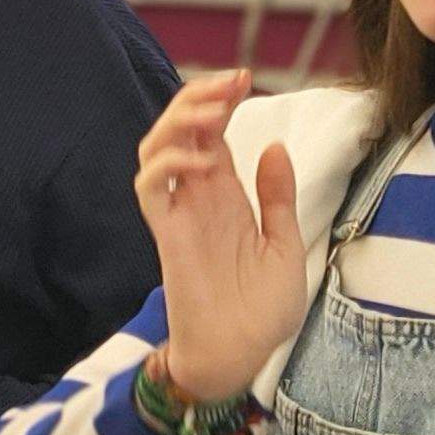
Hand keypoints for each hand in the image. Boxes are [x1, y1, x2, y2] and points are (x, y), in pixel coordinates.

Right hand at [136, 70, 305, 401]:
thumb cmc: (263, 312)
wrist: (243, 357)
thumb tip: (273, 145)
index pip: (213, 134)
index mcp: (226, 197)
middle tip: (232, 81)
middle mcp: (198, 198)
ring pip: (155, 148)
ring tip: (214, 110)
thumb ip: (277, 197)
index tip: (246, 78)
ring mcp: (179, 214)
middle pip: (180, 130)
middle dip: (199, 97)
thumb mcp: (285, 244)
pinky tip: (201, 157)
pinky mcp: (166, 234)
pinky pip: (149, 186)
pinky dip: (168, 161)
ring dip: (179, 120)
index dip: (222, 101)